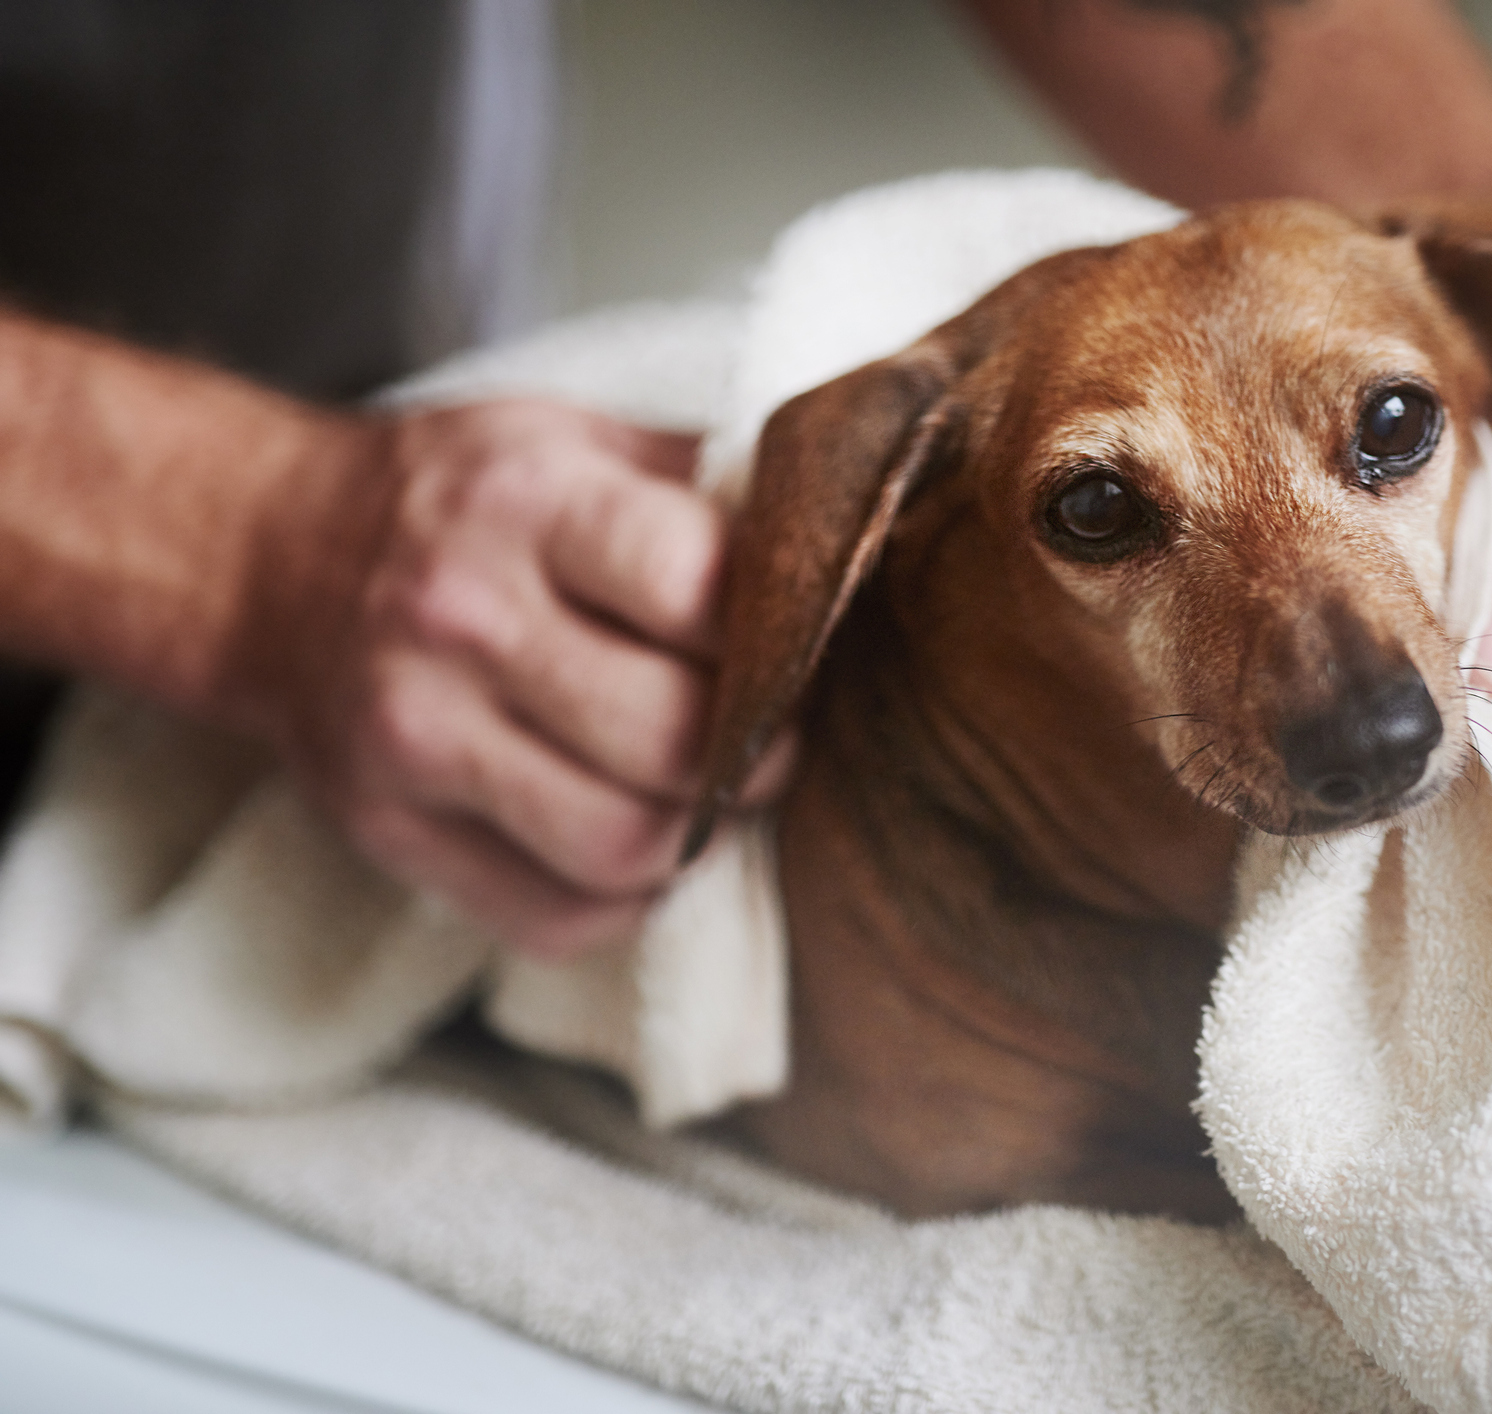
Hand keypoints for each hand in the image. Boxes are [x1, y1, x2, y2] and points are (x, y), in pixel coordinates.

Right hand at [246, 400, 789, 958]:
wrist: (270, 561)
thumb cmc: (462, 501)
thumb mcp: (576, 440)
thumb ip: (704, 486)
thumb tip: (848, 536)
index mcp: (530, 502)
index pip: (701, 586)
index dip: (775, 626)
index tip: (786, 637)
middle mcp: (462, 617)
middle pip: (676, 738)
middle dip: (758, 753)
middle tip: (768, 736)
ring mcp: (415, 734)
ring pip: (624, 845)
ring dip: (696, 837)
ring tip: (702, 792)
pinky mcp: (387, 829)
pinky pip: (556, 919)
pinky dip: (623, 901)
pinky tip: (628, 838)